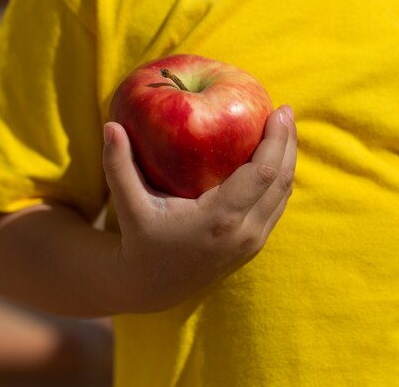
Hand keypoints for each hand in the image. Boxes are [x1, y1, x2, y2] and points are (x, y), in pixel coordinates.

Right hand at [102, 105, 296, 311]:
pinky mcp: (253, 245)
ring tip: (284, 128)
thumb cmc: (141, 241)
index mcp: (219, 219)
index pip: (262, 174)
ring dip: (287, 159)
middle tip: (285, 111)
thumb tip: (111, 125)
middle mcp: (244, 233)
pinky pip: (276, 206)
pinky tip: (273, 157)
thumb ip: (118, 165)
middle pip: (281, 181)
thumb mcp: (129, 206)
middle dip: (287, 143)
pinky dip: (279, 179)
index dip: (275, 141)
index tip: (278, 110)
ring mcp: (252, 242)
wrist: (154, 287)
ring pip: (283, 194)